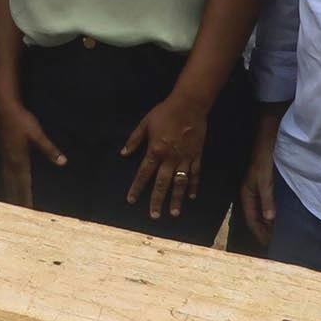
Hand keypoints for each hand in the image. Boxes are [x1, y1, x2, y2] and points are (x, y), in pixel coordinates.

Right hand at [0, 98, 65, 207]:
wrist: (4, 107)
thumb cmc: (22, 120)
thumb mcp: (37, 134)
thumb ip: (49, 149)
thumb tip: (63, 162)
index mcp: (19, 160)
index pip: (23, 185)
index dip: (26, 199)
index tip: (29, 213)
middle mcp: (10, 162)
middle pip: (13, 186)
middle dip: (17, 201)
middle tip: (20, 216)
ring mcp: (6, 157)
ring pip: (7, 180)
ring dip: (10, 193)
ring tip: (11, 205)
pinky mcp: (5, 153)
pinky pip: (6, 173)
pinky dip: (7, 183)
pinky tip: (9, 183)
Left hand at [123, 94, 207, 220]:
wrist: (189, 105)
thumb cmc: (165, 112)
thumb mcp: (145, 123)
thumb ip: (134, 140)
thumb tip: (123, 154)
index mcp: (155, 150)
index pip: (144, 173)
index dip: (137, 187)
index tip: (131, 200)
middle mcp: (170, 158)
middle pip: (162, 183)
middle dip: (156, 200)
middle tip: (153, 216)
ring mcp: (185, 159)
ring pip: (180, 183)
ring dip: (176, 199)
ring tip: (173, 213)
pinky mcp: (197, 156)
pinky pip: (195, 174)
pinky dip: (193, 186)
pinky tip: (191, 196)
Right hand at [239, 117, 281, 246]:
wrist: (268, 136)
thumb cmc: (264, 156)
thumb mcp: (265, 178)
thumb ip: (267, 198)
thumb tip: (270, 220)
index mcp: (247, 192)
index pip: (251, 219)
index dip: (259, 232)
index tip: (269, 244)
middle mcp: (251, 193)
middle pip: (256, 217)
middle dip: (264, 229)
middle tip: (277, 241)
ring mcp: (258, 188)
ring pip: (262, 211)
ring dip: (269, 222)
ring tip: (280, 232)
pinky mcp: (266, 184)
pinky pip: (268, 204)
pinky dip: (274, 212)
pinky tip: (282, 216)